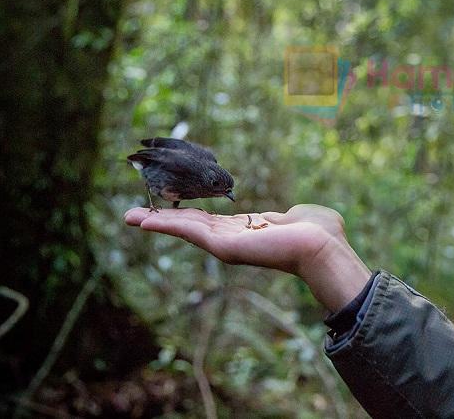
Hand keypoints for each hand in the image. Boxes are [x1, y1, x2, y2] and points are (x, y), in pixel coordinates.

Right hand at [124, 204, 371, 311]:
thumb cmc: (320, 232)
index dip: (186, 214)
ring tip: (130, 217)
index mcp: (246, 231)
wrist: (324, 245)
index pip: (209, 222)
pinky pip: (190, 232)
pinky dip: (168, 224)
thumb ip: (287, 216)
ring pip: (185, 230)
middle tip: (131, 215)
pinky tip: (147, 220)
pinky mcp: (224, 247)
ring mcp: (227, 246)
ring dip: (157, 222)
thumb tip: (293, 216)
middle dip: (162, 219)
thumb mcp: (297, 216)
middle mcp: (233, 241)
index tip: (167, 205)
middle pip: (190, 227)